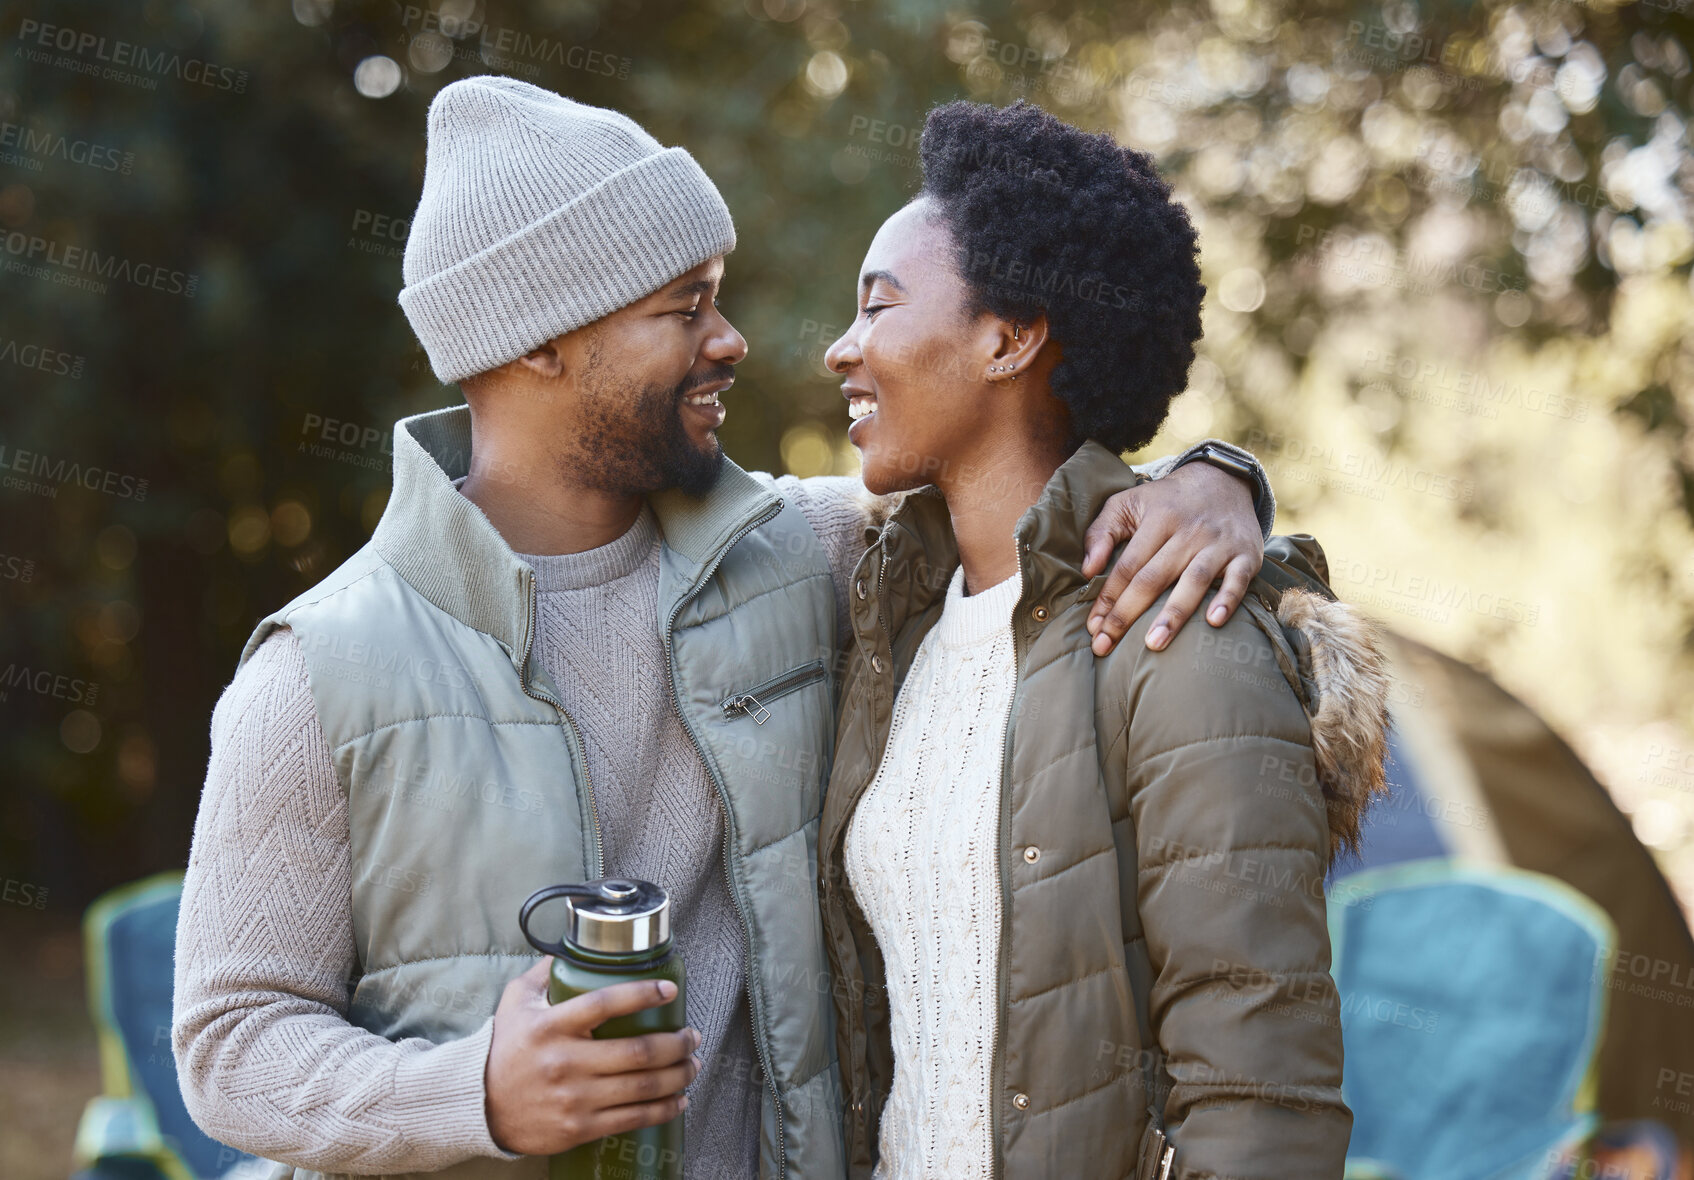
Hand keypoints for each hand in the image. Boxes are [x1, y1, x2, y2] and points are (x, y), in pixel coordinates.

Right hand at [484, 958, 700, 1154]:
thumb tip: (576, 946)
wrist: (479, 1104)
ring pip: (642, 1087)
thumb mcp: (516, 1002)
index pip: (605, 1003)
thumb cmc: (504, 1049)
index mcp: (552, 1026)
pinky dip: (664, 1109)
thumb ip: (545, 973)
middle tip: (692, 1034)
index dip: (643, 993)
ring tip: (692, 1063)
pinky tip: (679, 1099)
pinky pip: (632, 1118)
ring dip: (678, 1074)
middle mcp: (565, 1062)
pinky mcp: (579, 1128)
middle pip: (637, 1051)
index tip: (668, 989)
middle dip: (676, 1042)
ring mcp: (574, 1098)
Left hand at [1081, 462, 1262, 655]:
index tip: (1092, 627)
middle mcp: (1189, 532)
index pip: (1128, 565)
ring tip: (1154, 644)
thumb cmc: (1166, 501)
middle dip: (1128, 614)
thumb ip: (1101, 532)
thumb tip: (1087, 570)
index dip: (1108, 597)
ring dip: (1173, 614)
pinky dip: (1228, 600)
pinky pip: (1238, 580)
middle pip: (1154, 578)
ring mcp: (1219, 544)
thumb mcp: (1128, 503)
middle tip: (1106, 645)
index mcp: (1158, 519)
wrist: (1223, 480)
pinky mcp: (1246, 555)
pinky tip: (1214, 622)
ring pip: (1194, 581)